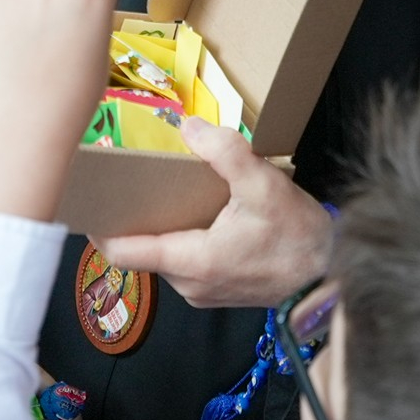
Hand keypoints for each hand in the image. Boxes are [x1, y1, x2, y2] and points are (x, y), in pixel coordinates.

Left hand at [95, 119, 332, 309]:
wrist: (332, 278)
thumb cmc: (299, 237)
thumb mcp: (264, 186)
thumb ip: (226, 153)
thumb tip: (188, 127)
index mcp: (191, 262)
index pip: (122, 253)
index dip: (99, 227)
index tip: (88, 201)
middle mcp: (188, 284)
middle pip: (140, 251)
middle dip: (132, 218)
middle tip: (125, 183)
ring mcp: (201, 292)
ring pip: (162, 257)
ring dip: (159, 227)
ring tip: (160, 191)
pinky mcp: (216, 291)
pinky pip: (183, 264)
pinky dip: (179, 238)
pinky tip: (193, 212)